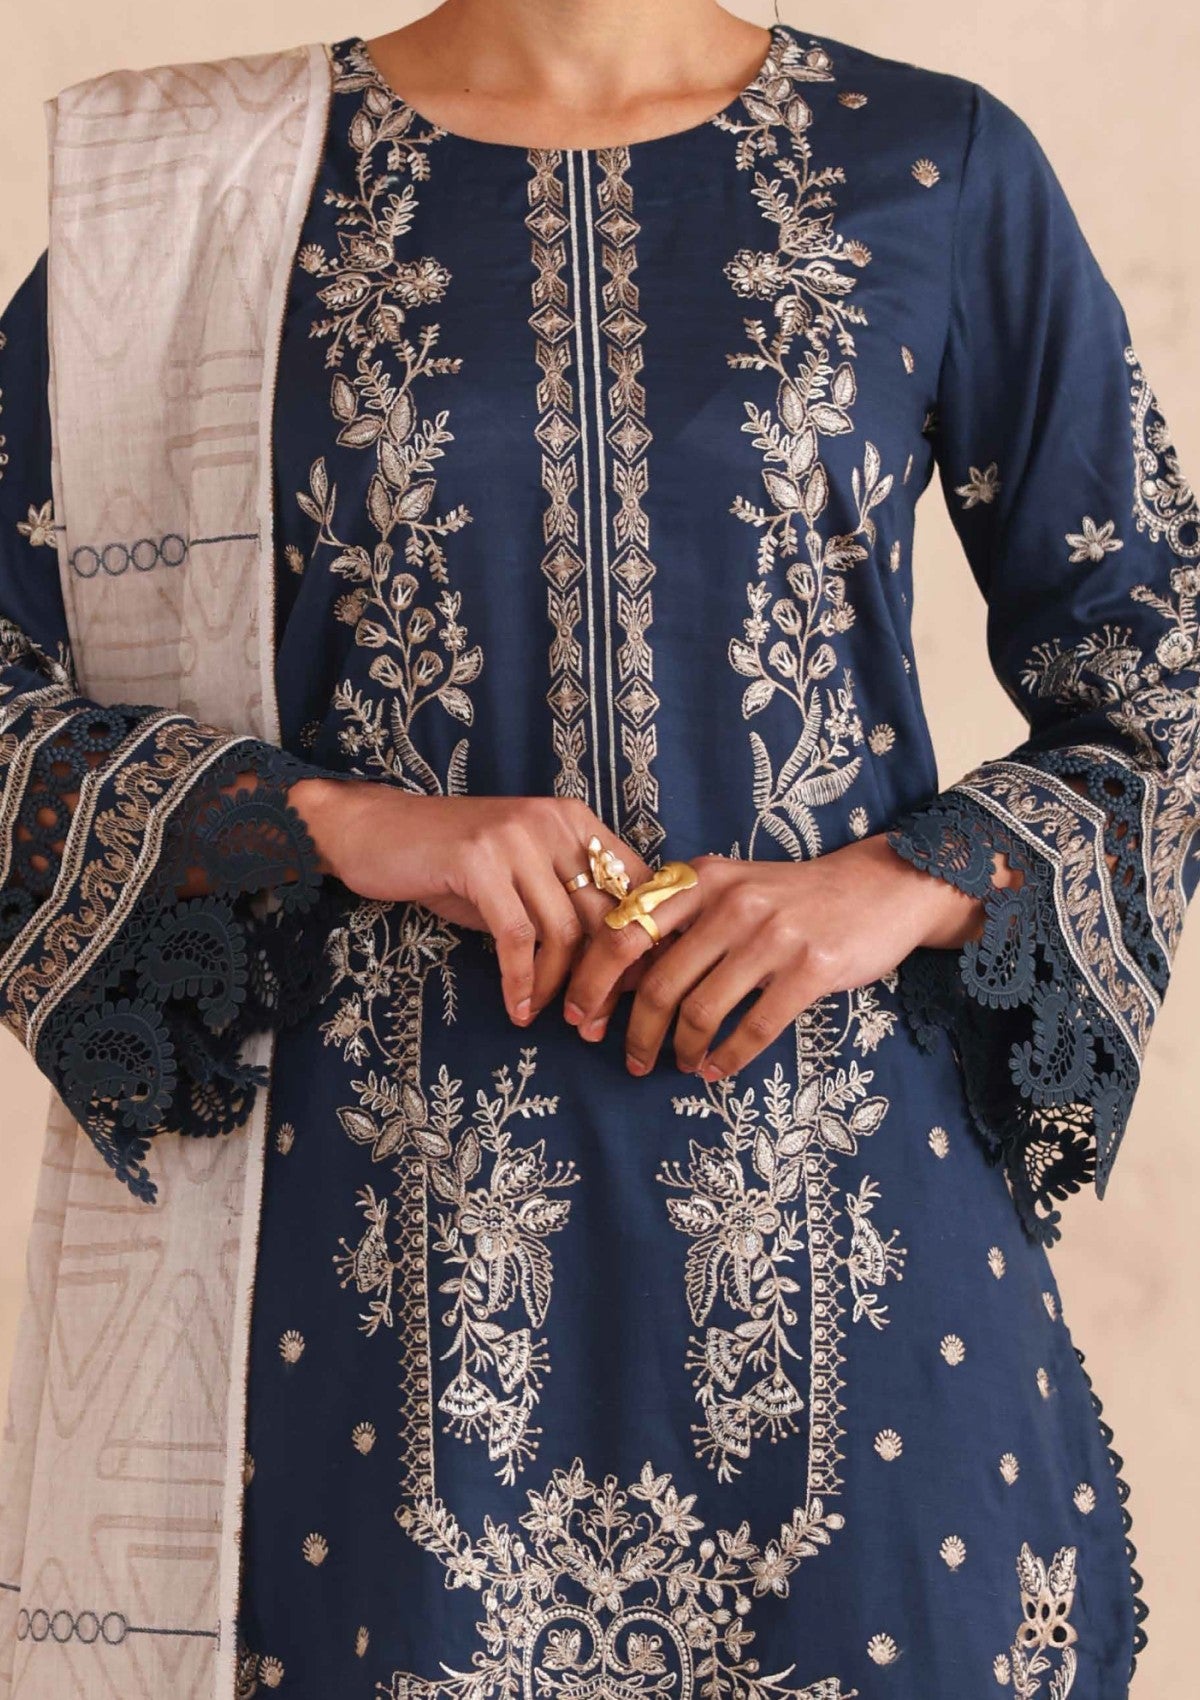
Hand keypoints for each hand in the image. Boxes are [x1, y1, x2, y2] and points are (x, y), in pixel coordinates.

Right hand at [290, 779, 650, 1025]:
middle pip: (605, 914)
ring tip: (555, 1018)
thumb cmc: (452, 863)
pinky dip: (521, 982)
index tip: (634, 990)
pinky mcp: (478, 860)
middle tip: (595, 1022)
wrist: (375, 832)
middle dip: (606, 979)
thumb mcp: (521, 875)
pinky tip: (518, 1008)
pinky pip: (516, 937)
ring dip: (562, 987)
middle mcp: (553, 822)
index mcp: (575, 821)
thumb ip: (566, 905)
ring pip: (564, 931)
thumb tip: (616, 970)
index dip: (642, 941)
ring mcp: (515, 837)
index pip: (636, 884)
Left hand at [562, 832, 1017, 1078]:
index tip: (579, 1017)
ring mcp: (772, 935)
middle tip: (631, 1060)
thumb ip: (681, 921)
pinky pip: (755, 1027)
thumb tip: (620, 978)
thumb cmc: (793, 896)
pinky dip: (728, 1057)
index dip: (593, 982)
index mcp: (701, 879)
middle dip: (636, 1033)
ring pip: (702, 1010)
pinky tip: (717, 1069)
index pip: (624, 933)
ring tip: (680, 1065)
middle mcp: (730, 902)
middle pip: (660, 983)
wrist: (879, 887)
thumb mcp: (731, 887)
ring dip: (682, 1049)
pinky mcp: (811, 968)